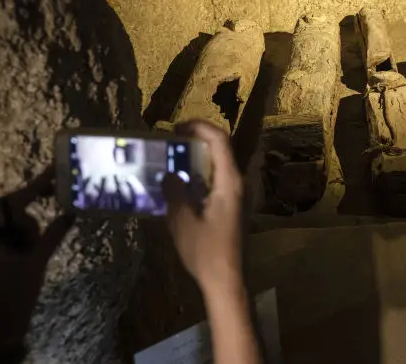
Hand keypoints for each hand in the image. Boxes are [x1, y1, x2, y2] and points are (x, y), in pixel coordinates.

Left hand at [0, 168, 73, 356]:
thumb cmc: (13, 296)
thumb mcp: (37, 263)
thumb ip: (53, 234)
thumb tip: (70, 213)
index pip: (17, 200)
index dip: (38, 184)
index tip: (55, 169)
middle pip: (12, 215)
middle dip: (31, 223)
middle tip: (44, 235)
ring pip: (10, 231)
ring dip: (26, 239)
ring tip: (33, 260)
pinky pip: (4, 244)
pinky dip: (19, 247)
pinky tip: (28, 260)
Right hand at [163, 120, 243, 295]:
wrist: (226, 279)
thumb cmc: (206, 252)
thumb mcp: (182, 222)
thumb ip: (175, 193)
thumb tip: (168, 174)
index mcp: (229, 182)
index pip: (220, 141)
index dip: (199, 127)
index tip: (176, 127)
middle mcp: (236, 183)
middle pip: (221, 148)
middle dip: (197, 138)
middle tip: (171, 139)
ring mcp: (235, 194)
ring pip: (218, 163)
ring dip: (197, 155)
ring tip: (171, 157)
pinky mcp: (230, 205)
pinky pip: (216, 178)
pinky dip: (199, 172)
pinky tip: (180, 181)